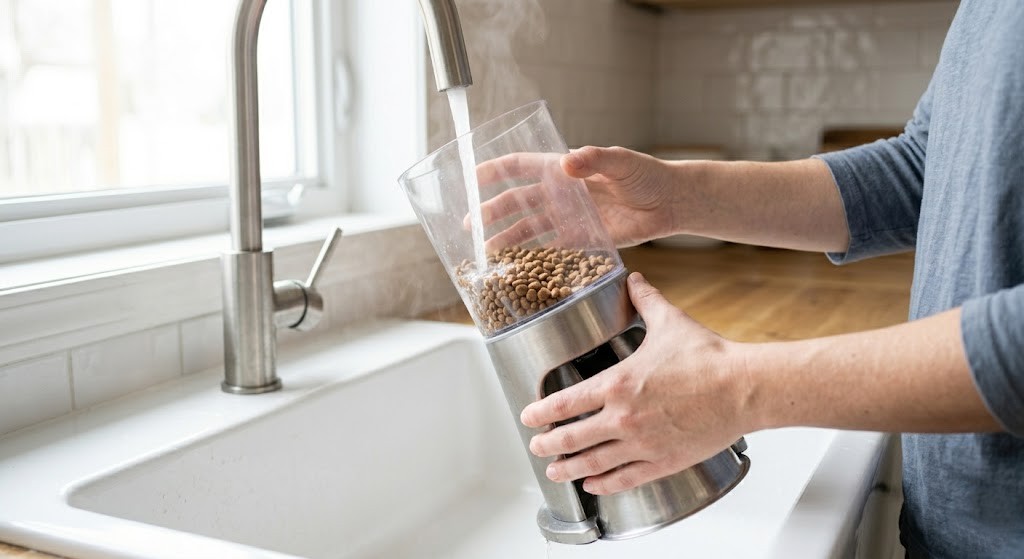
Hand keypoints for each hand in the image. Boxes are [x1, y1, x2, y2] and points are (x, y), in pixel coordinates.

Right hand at [472, 147, 677, 249]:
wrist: (669, 203)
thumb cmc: (647, 174)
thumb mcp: (621, 161)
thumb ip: (595, 160)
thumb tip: (567, 163)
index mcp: (563, 169)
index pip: (520, 167)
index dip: (493, 171)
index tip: (470, 179)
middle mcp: (560, 193)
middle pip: (516, 202)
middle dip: (490, 212)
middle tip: (469, 225)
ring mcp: (568, 217)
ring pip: (528, 229)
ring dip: (506, 239)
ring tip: (486, 253)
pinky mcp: (581, 240)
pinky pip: (550, 250)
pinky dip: (533, 259)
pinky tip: (517, 268)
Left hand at [520, 272, 752, 494]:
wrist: (743, 388)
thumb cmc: (708, 357)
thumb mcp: (668, 322)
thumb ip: (645, 301)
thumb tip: (634, 280)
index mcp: (617, 384)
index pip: (566, 403)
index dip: (541, 412)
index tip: (528, 417)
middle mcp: (623, 418)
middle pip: (572, 438)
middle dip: (548, 444)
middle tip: (536, 447)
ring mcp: (642, 444)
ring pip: (594, 463)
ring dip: (569, 469)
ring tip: (554, 471)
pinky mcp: (664, 462)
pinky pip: (626, 478)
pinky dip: (604, 484)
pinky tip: (593, 486)